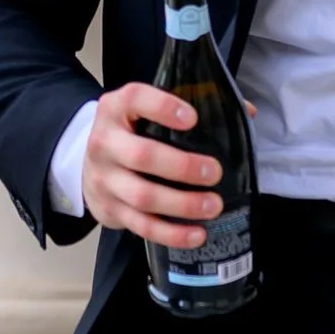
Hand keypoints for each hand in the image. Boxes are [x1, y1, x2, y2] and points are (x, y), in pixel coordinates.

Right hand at [81, 82, 225, 249]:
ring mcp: (104, 179)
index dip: (162, 107)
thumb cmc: (132, 132)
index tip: (192, 118)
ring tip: (213, 205)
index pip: (133, 99)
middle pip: (141, 156)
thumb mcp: (146, 111)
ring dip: (182, 204)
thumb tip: (246, 111)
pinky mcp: (110, 209)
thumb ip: (193, 104)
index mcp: (115, 109)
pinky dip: (171, 234)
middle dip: (182, 167)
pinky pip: (141, 226)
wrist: (88, 165)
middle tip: (214, 173)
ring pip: (142, 196)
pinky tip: (197, 235)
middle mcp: (104, 142)